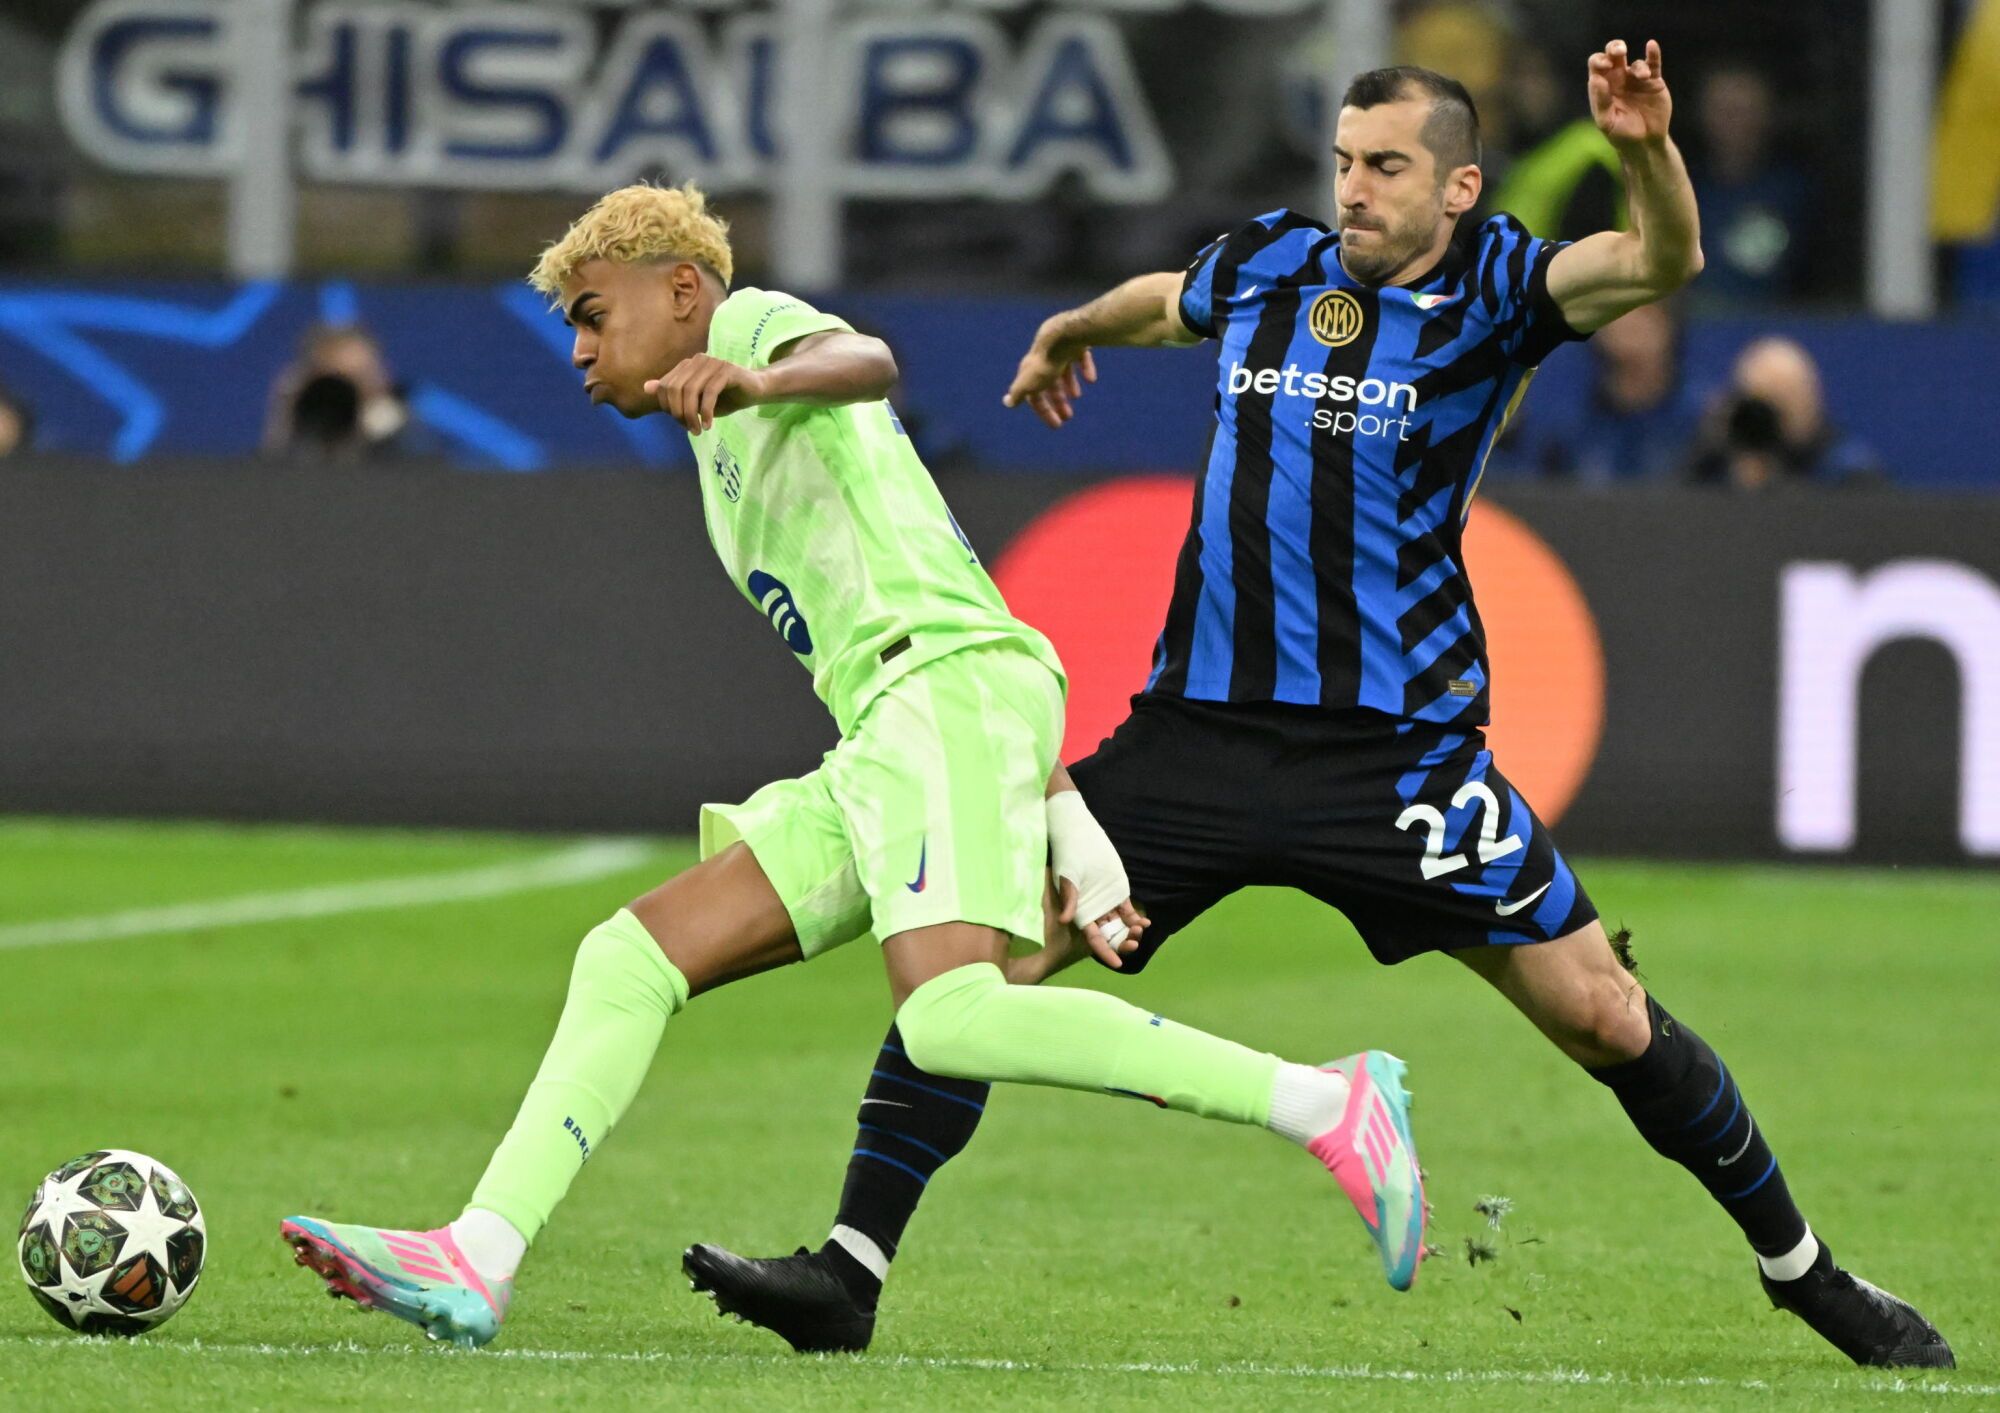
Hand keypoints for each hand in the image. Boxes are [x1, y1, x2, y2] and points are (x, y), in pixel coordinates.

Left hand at [646, 355, 766, 433]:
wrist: (755, 390)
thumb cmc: (724, 397)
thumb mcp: (696, 400)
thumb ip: (673, 394)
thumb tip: (647, 388)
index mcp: (687, 365)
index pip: (666, 386)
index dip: (668, 408)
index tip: (680, 424)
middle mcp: (698, 360)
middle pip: (676, 389)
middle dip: (679, 413)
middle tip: (690, 429)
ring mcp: (713, 363)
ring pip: (691, 391)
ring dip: (692, 415)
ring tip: (698, 430)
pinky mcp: (727, 370)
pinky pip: (709, 393)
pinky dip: (706, 412)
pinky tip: (709, 424)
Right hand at [1003, 319, 1096, 429]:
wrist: (1064, 335)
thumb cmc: (1046, 363)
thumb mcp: (1029, 382)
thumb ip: (1018, 392)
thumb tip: (1006, 402)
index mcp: (1031, 371)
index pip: (1034, 395)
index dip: (1044, 411)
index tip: (1056, 425)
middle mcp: (1044, 360)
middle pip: (1050, 383)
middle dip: (1058, 401)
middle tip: (1068, 417)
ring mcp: (1060, 349)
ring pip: (1064, 370)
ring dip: (1069, 384)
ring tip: (1077, 396)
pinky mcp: (1076, 342)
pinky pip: (1080, 356)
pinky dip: (1085, 368)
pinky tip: (1091, 379)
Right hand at [1045, 790, 1146, 968]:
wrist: (1080, 836)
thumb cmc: (1069, 855)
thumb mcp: (1068, 877)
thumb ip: (1070, 898)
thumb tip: (1063, 920)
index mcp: (1081, 912)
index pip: (1094, 938)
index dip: (1105, 952)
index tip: (1117, 964)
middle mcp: (1094, 911)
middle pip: (1109, 935)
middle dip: (1121, 943)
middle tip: (1134, 944)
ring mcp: (1107, 903)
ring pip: (1121, 925)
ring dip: (1130, 932)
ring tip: (1140, 931)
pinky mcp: (1118, 893)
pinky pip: (1128, 911)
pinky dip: (1136, 919)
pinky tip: (1145, 923)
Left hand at [1587, 39, 1671, 148]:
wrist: (1644, 143)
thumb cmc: (1620, 134)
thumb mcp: (1607, 121)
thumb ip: (1601, 100)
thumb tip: (1595, 78)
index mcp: (1602, 86)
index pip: (1597, 66)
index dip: (1599, 61)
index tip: (1605, 66)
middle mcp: (1618, 79)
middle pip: (1614, 55)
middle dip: (1615, 48)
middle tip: (1619, 52)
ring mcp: (1636, 79)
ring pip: (1635, 63)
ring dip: (1638, 67)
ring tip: (1643, 77)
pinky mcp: (1654, 82)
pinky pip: (1653, 64)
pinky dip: (1653, 54)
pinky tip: (1651, 46)